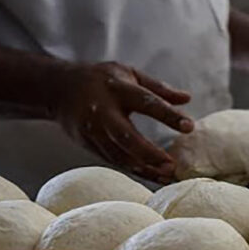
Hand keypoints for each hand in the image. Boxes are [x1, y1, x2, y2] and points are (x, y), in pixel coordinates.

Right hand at [50, 62, 193, 183]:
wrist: (58, 89)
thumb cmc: (101, 80)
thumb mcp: (128, 73)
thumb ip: (158, 87)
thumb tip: (188, 98)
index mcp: (117, 89)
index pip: (146, 102)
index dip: (168, 115)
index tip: (189, 126)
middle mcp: (103, 111)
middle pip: (127, 136)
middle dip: (150, 153)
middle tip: (172, 165)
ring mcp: (93, 130)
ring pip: (119, 155)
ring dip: (144, 168)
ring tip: (167, 176)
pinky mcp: (88, 144)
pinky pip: (113, 160)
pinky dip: (133, 170)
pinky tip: (153, 175)